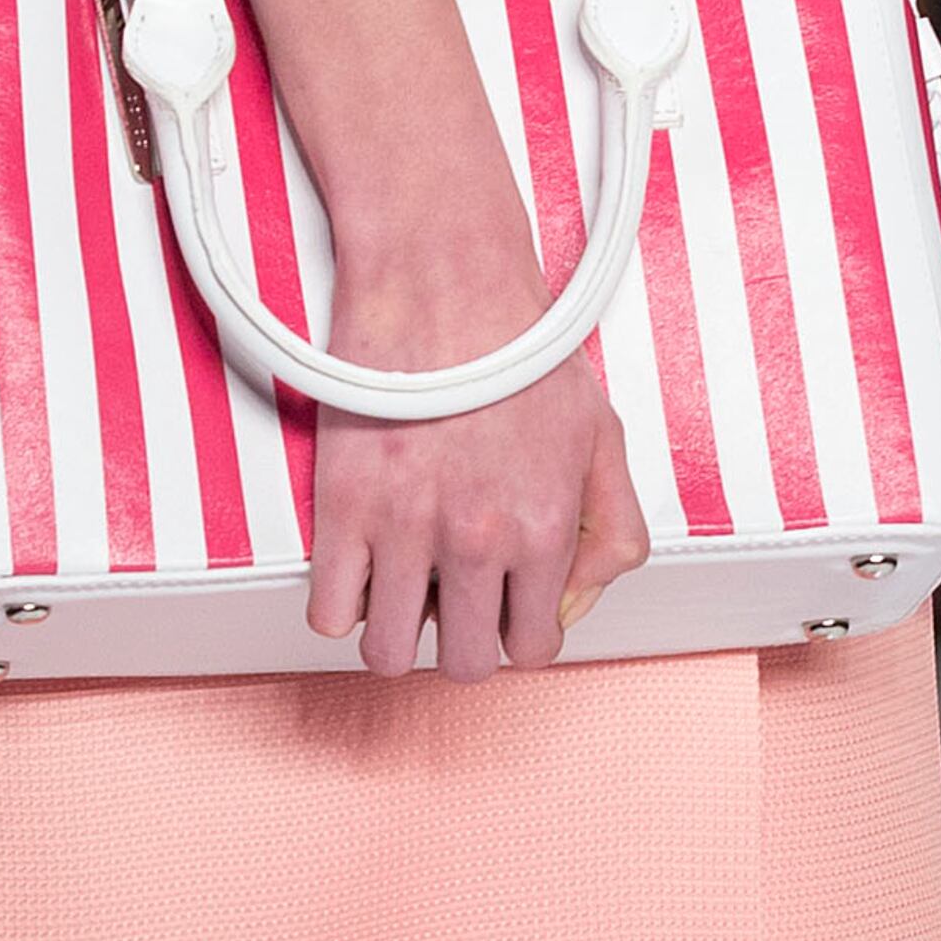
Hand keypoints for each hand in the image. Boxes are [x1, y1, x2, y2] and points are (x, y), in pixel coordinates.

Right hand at [303, 263, 647, 679]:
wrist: (443, 278)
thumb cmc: (520, 348)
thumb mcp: (604, 435)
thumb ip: (613, 529)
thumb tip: (577, 598)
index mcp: (547, 528)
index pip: (533, 647)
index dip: (518, 631)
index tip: (502, 606)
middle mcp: (478, 540)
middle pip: (464, 663)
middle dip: (461, 641)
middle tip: (454, 598)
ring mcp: (405, 528)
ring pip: (388, 654)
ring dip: (398, 634)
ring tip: (405, 591)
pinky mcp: (342, 506)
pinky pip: (328, 614)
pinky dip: (341, 607)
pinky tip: (361, 570)